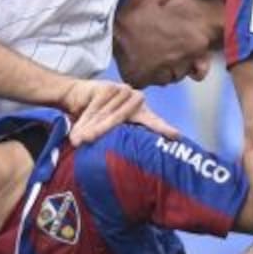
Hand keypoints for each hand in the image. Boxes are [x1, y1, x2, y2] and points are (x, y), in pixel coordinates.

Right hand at [61, 78, 178, 145]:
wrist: (77, 96)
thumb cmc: (96, 118)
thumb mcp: (107, 131)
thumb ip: (114, 141)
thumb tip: (116, 167)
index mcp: (142, 113)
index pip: (154, 122)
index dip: (163, 129)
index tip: (175, 136)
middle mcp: (137, 100)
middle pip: (121, 119)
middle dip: (102, 131)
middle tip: (87, 142)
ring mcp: (124, 91)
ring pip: (106, 113)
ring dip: (90, 127)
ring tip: (78, 140)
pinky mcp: (108, 86)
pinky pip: (96, 106)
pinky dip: (85, 118)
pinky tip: (77, 129)